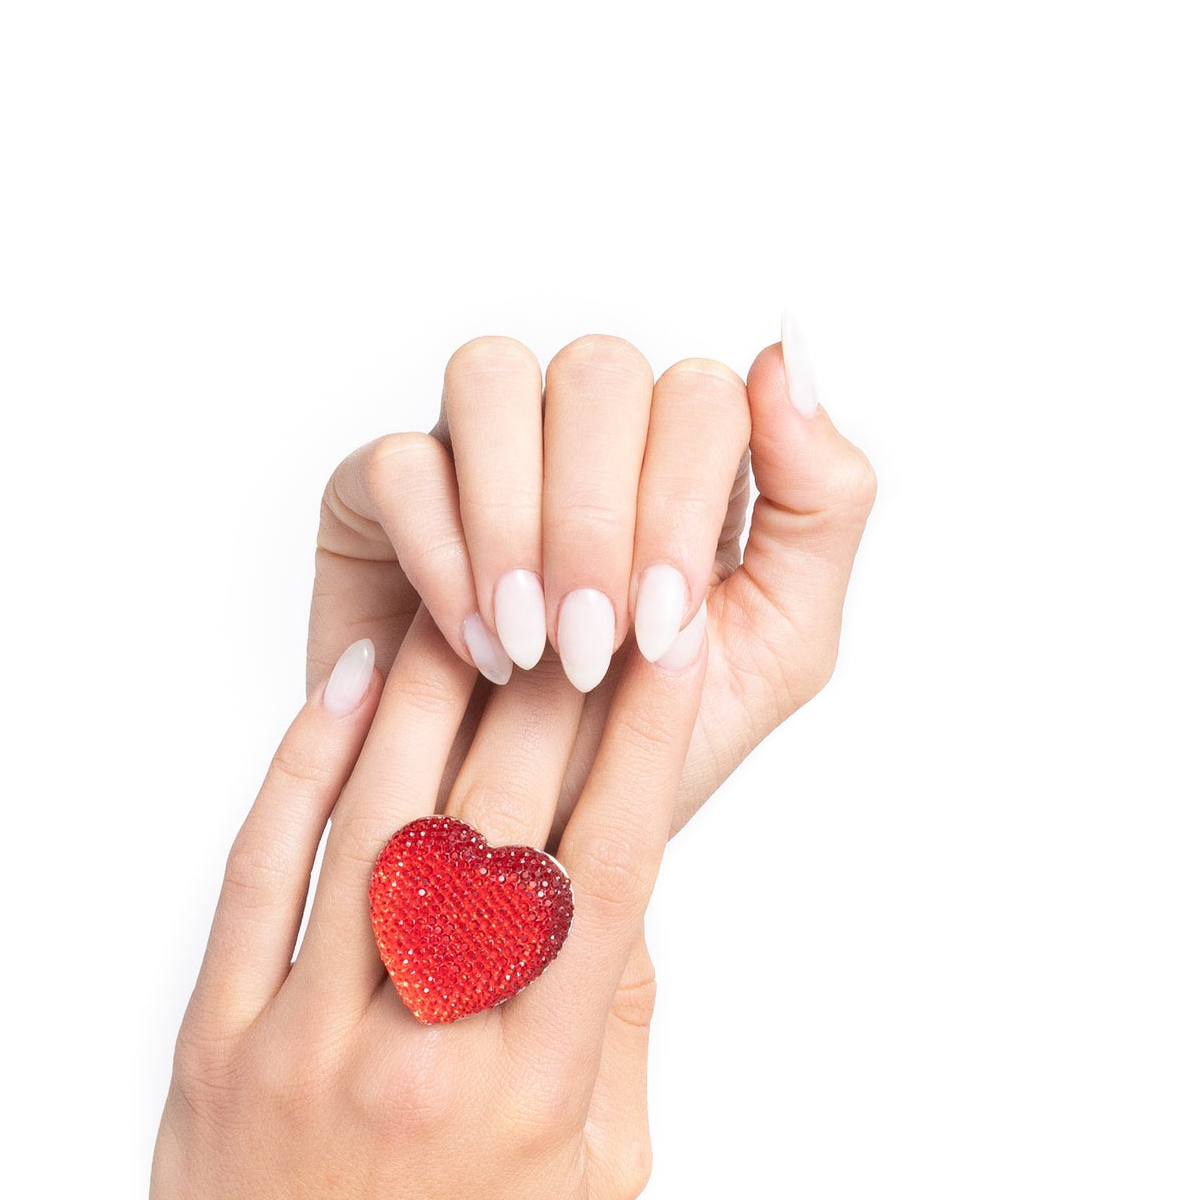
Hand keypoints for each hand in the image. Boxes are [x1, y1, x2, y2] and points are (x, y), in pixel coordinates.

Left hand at [147, 603, 704, 1199]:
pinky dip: (299, 775)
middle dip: (547, 688)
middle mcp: (427, 1055)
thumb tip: (631, 889)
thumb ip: (620, 1034)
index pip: (608, 875)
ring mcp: (309, 1046)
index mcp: (535, 1089)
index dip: (649, 742)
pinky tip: (343, 692)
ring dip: (425, 700)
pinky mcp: (217, 1045)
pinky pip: (259, 882)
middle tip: (571, 575)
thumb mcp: (597, 1181)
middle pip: (497, 829)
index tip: (671, 640)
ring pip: (373, 831)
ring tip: (462, 600)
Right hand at [310, 327, 874, 841]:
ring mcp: (477, 449)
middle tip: (591, 647)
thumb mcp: (782, 641)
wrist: (542, 847)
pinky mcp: (378, 494)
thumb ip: (821, 499)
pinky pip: (399, 462)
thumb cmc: (660, 741)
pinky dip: (443, 556)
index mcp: (682, 454)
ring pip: (492, 376)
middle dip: (597, 518)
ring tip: (530, 640)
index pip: (698, 393)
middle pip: (598, 372)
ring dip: (517, 516)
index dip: (679, 500)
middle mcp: (580, 432)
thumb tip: (784, 352)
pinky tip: (477, 647)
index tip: (662, 628)